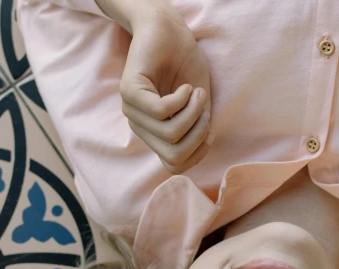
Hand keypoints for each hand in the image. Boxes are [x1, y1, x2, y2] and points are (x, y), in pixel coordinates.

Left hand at [119, 5, 212, 173]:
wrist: (171, 31)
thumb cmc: (186, 65)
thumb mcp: (200, 104)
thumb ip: (200, 128)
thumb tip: (204, 146)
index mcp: (155, 134)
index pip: (174, 166)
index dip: (198, 152)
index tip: (209, 125)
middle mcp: (140, 127)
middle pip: (173, 155)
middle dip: (199, 133)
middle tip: (205, 106)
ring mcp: (132, 111)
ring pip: (170, 134)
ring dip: (194, 113)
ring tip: (197, 92)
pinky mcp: (129, 92)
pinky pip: (161, 111)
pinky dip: (182, 100)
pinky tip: (186, 86)